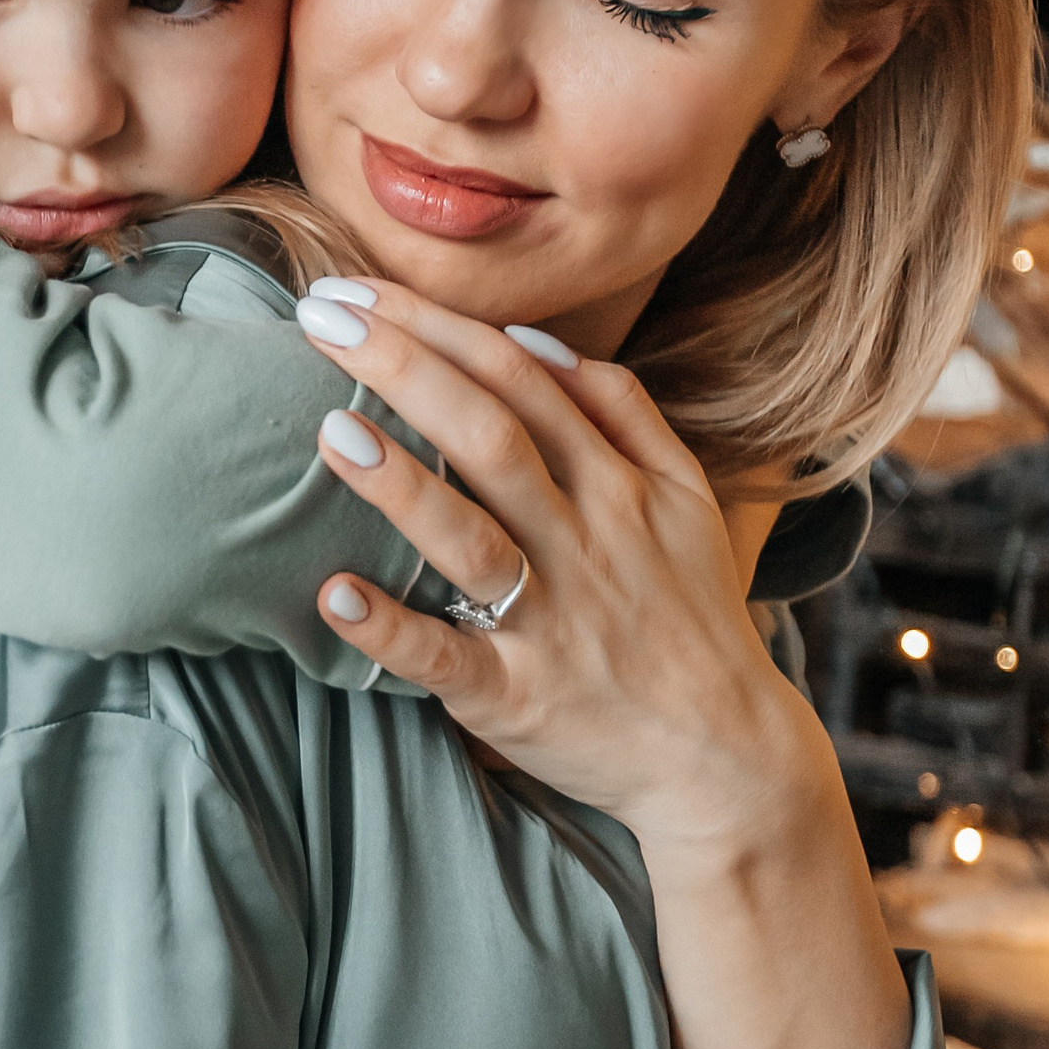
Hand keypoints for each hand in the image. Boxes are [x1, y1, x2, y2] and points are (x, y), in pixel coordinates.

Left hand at [297, 277, 821, 866]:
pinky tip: (334, 594)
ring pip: (471, 538)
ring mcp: (550, 622)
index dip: (439, 327)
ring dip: (400, 484)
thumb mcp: (687, 500)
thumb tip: (533, 340)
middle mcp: (584, 542)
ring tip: (330, 433)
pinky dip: (391, 628)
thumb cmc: (689, 618)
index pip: (519, 379)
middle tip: (320, 319)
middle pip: (491, 435)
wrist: (728, 758)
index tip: (360, 290)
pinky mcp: (518, 699)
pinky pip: (447, 660)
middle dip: (404, 368)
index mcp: (619, 485)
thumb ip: (622, 414)